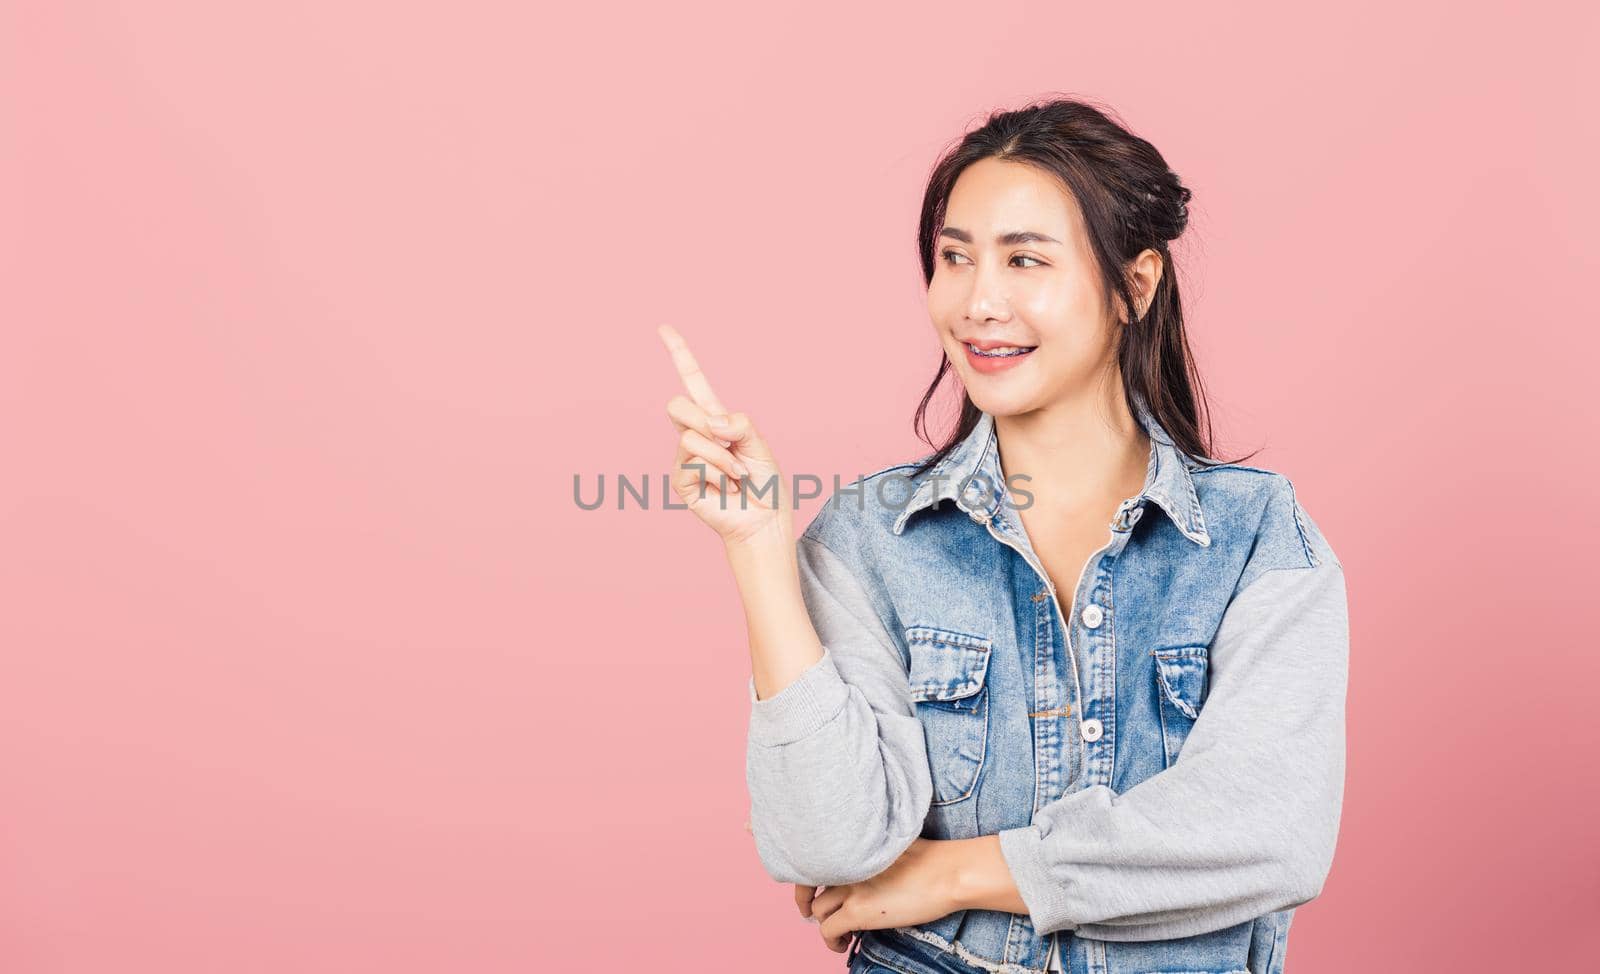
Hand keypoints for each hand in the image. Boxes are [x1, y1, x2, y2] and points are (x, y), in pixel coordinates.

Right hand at [657, 324, 789, 545]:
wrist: (763, 519)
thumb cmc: (764, 482)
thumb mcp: (758, 442)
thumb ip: (738, 423)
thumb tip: (710, 423)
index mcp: (715, 419)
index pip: (693, 381)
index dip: (679, 354)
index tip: (664, 328)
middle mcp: (695, 434)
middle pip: (678, 405)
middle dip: (703, 420)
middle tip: (728, 444)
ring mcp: (684, 457)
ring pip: (691, 436)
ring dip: (722, 456)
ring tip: (736, 475)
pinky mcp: (680, 480)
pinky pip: (693, 461)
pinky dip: (717, 473)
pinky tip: (725, 487)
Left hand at [793, 839, 960, 952]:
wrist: (947, 872)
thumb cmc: (932, 858)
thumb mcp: (892, 845)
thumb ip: (871, 853)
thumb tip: (866, 867)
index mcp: (853, 847)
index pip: (815, 860)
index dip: (810, 878)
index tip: (814, 889)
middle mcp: (845, 865)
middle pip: (810, 886)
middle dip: (810, 903)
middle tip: (815, 914)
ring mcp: (850, 888)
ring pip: (818, 910)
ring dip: (825, 923)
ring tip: (840, 932)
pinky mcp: (857, 912)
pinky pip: (828, 931)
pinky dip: (831, 942)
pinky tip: (844, 944)